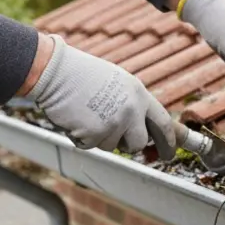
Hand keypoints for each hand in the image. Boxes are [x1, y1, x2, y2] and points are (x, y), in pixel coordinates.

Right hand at [25, 34, 175, 154]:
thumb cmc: (81, 74)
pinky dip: (81, 136)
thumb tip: (142, 128)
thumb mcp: (117, 82)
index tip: (170, 153)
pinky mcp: (95, 134)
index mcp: (139, 94)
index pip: (163, 123)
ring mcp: (114, 123)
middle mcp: (131, 110)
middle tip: (114, 135)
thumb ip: (132, 103)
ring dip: (99, 136)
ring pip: (112, 145)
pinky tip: (76, 117)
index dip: (169, 141)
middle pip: (138, 143)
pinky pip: (91, 145)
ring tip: (87, 113)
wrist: (55, 71)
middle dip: (127, 144)